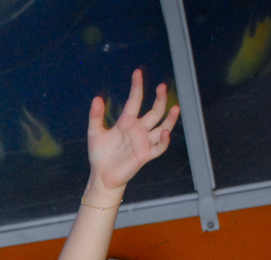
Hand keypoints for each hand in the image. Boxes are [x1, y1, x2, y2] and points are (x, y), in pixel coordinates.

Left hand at [87, 69, 179, 192]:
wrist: (102, 175)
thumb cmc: (99, 154)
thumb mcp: (95, 132)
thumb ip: (96, 116)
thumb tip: (97, 98)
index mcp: (126, 121)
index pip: (135, 100)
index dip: (137, 86)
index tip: (138, 72)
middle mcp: (138, 129)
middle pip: (154, 111)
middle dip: (160, 99)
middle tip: (162, 86)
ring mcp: (143, 141)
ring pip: (162, 127)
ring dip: (169, 118)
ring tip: (176, 107)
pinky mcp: (145, 155)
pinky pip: (159, 147)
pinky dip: (164, 140)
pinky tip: (165, 132)